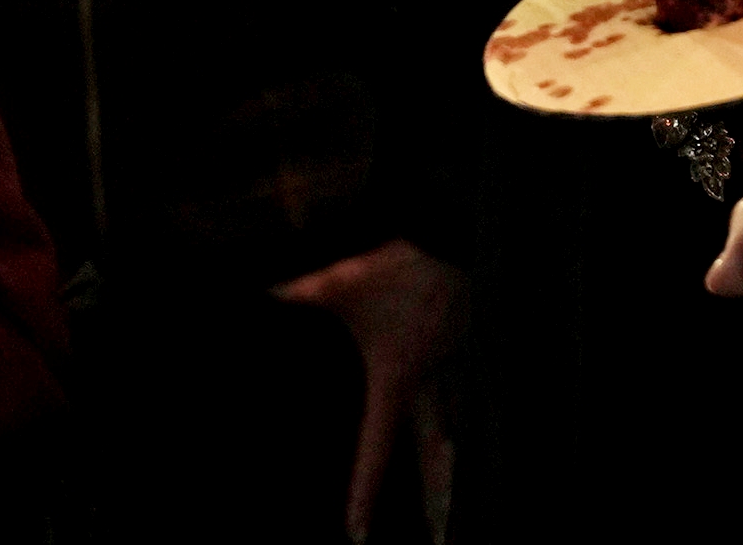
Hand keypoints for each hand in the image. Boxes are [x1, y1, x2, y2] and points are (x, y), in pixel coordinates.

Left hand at [267, 237, 468, 540]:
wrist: (454, 229)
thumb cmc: (399, 261)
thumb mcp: (343, 281)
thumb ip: (300, 291)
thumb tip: (261, 291)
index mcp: (397, 376)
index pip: (376, 447)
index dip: (364, 493)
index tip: (356, 533)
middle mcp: (432, 380)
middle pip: (434, 454)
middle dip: (437, 498)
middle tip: (442, 539)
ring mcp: (460, 363)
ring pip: (461, 424)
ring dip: (461, 462)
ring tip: (461, 498)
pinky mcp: (477, 346)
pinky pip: (476, 394)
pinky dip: (478, 420)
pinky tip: (481, 436)